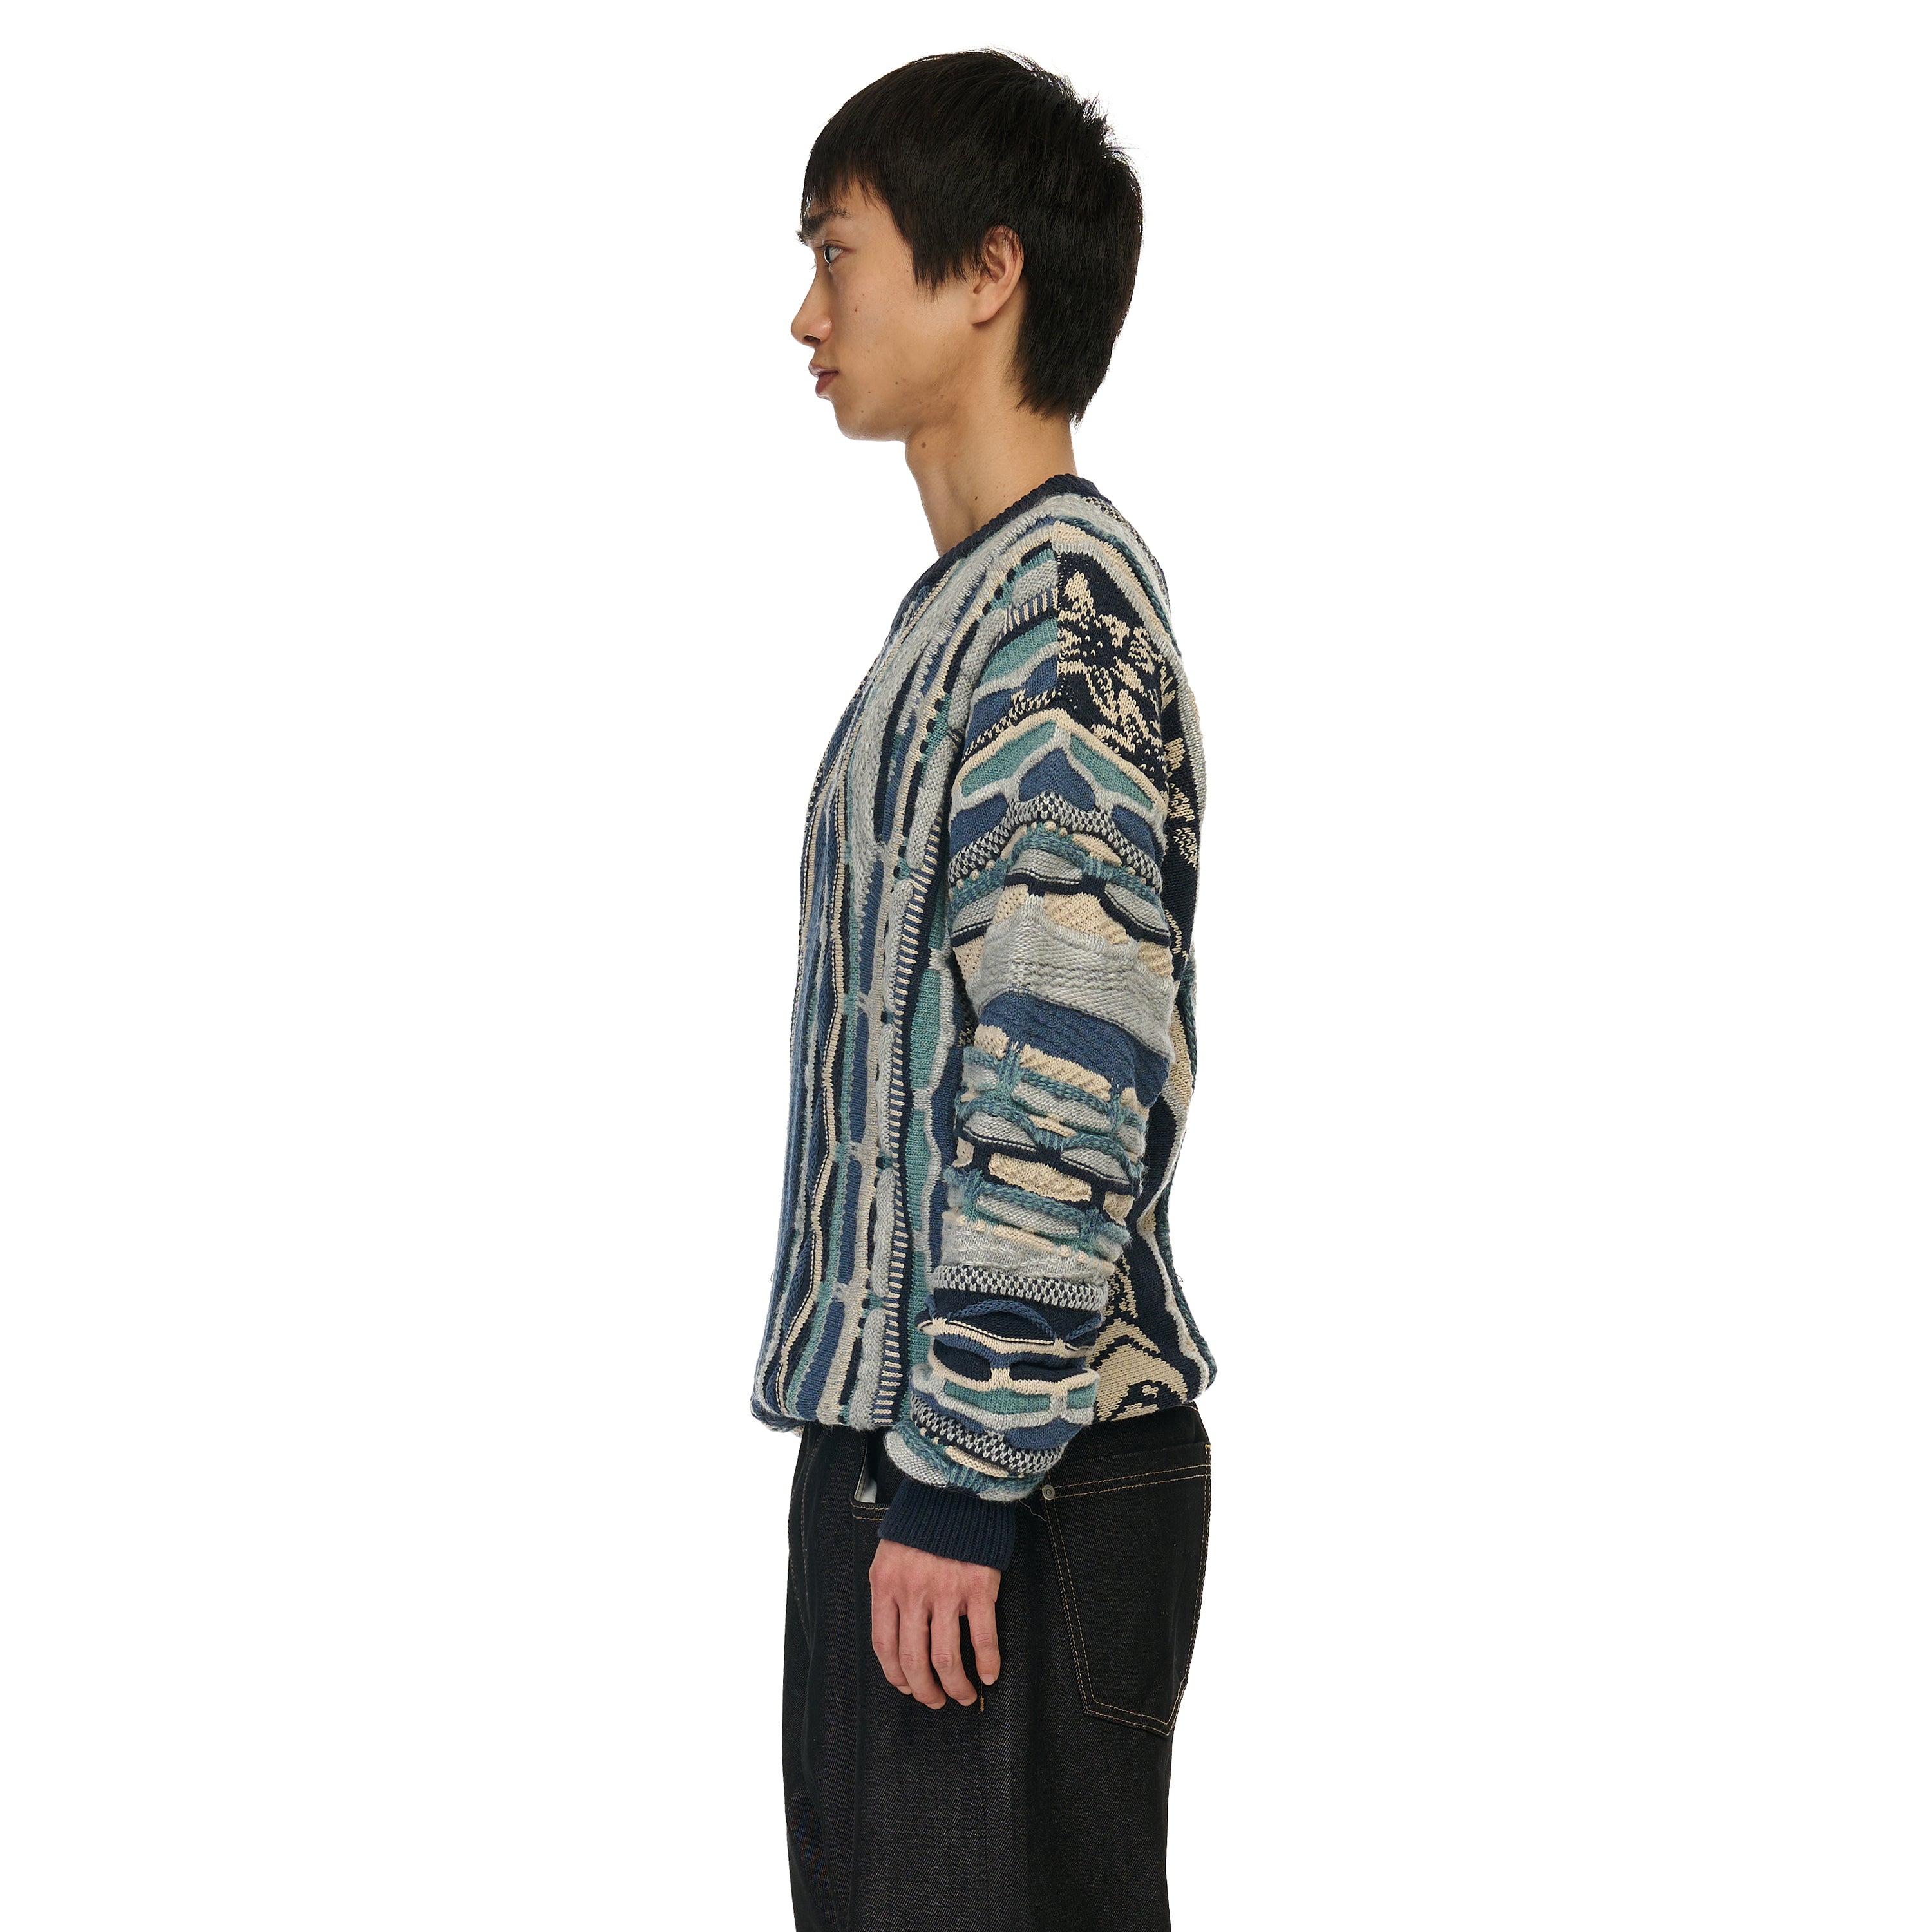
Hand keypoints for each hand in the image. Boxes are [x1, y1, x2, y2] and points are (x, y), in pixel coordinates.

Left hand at [869, 1537, 1001, 1709]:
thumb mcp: (890, 1553)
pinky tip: (989, 1675)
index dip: (896, 1676)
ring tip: (963, 1695)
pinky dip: (987, 1663)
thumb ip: (891, 1591)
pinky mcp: (978, 1587)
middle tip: (936, 1701)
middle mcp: (912, 1593)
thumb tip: (896, 1634)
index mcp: (886, 1586)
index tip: (908, 1687)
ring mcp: (946, 1592)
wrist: (955, 1488)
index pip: (884, 1646)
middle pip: (914, 1660)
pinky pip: (982, 1638)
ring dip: (956, 1686)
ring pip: (946, 1659)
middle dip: (925, 1690)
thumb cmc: (922, 1523)